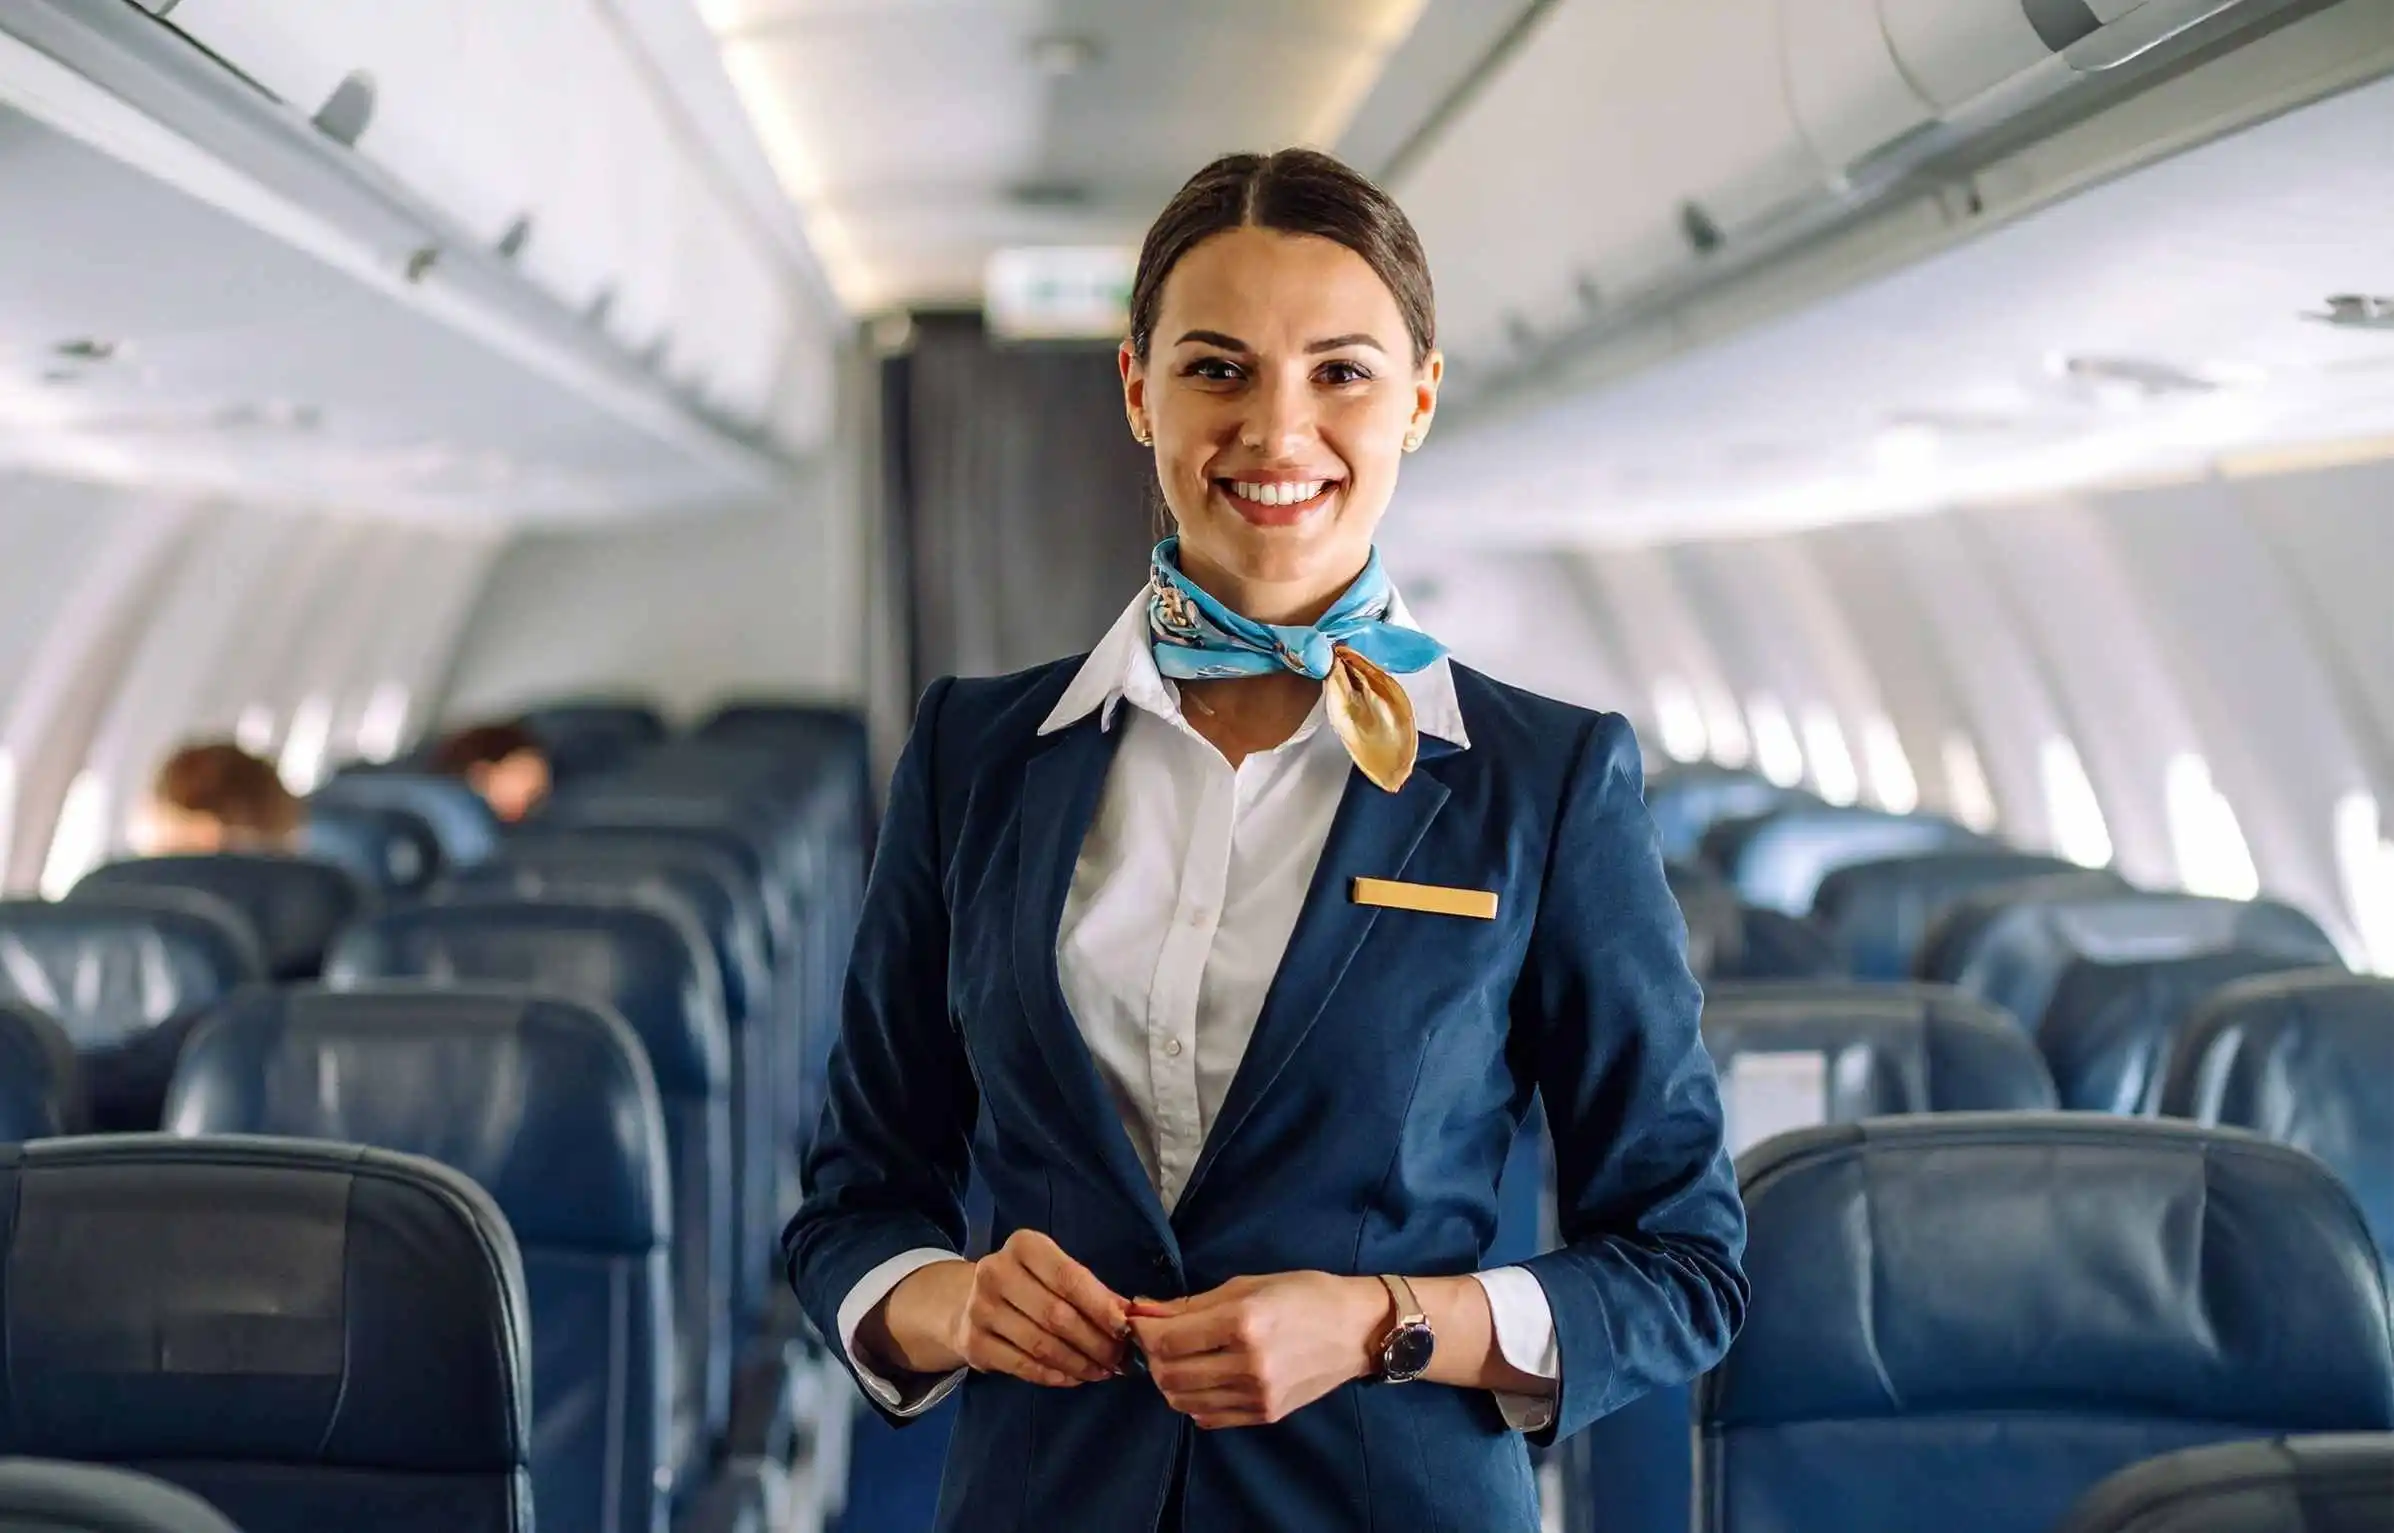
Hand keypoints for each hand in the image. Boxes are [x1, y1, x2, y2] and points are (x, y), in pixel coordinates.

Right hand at [930, 1230, 1130, 1387]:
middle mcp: (996, 1272)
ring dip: (1078, 1363)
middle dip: (1095, 1342)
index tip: (1126, 1328)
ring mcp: (980, 1309)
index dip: (1100, 1306)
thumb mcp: (1057, 1272)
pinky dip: (1054, 1376)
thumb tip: (1130, 1316)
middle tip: (1119, 1359)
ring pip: (1041, 1345)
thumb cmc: (1030, 1283)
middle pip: (1056, 1315)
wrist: (971, 1300)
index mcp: (1023, 1246)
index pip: (1068, 1277)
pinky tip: (1074, 1378)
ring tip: (1103, 1371)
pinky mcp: (972, 1344)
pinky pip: (1022, 1366)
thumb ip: (1091, 1290)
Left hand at [1128, 1272, 1387, 1428]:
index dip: (1142, 1331)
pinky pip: (1207, 1417)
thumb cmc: (1303, 1294)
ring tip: (1180, 1358)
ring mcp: (1257, 1396)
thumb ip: (1191, 1304)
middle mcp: (1248, 1365)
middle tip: (1158, 1339)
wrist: (1357, 1330)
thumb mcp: (1246, 1286)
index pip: (1167, 1340)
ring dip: (1169, 1380)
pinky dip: (1194, 1399)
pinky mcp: (1264, 1415)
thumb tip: (1142, 1311)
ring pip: (1182, 1401)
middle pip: (1168, 1375)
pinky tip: (1205, 1377)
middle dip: (1152, 1356)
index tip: (1138, 1320)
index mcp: (1243, 1323)